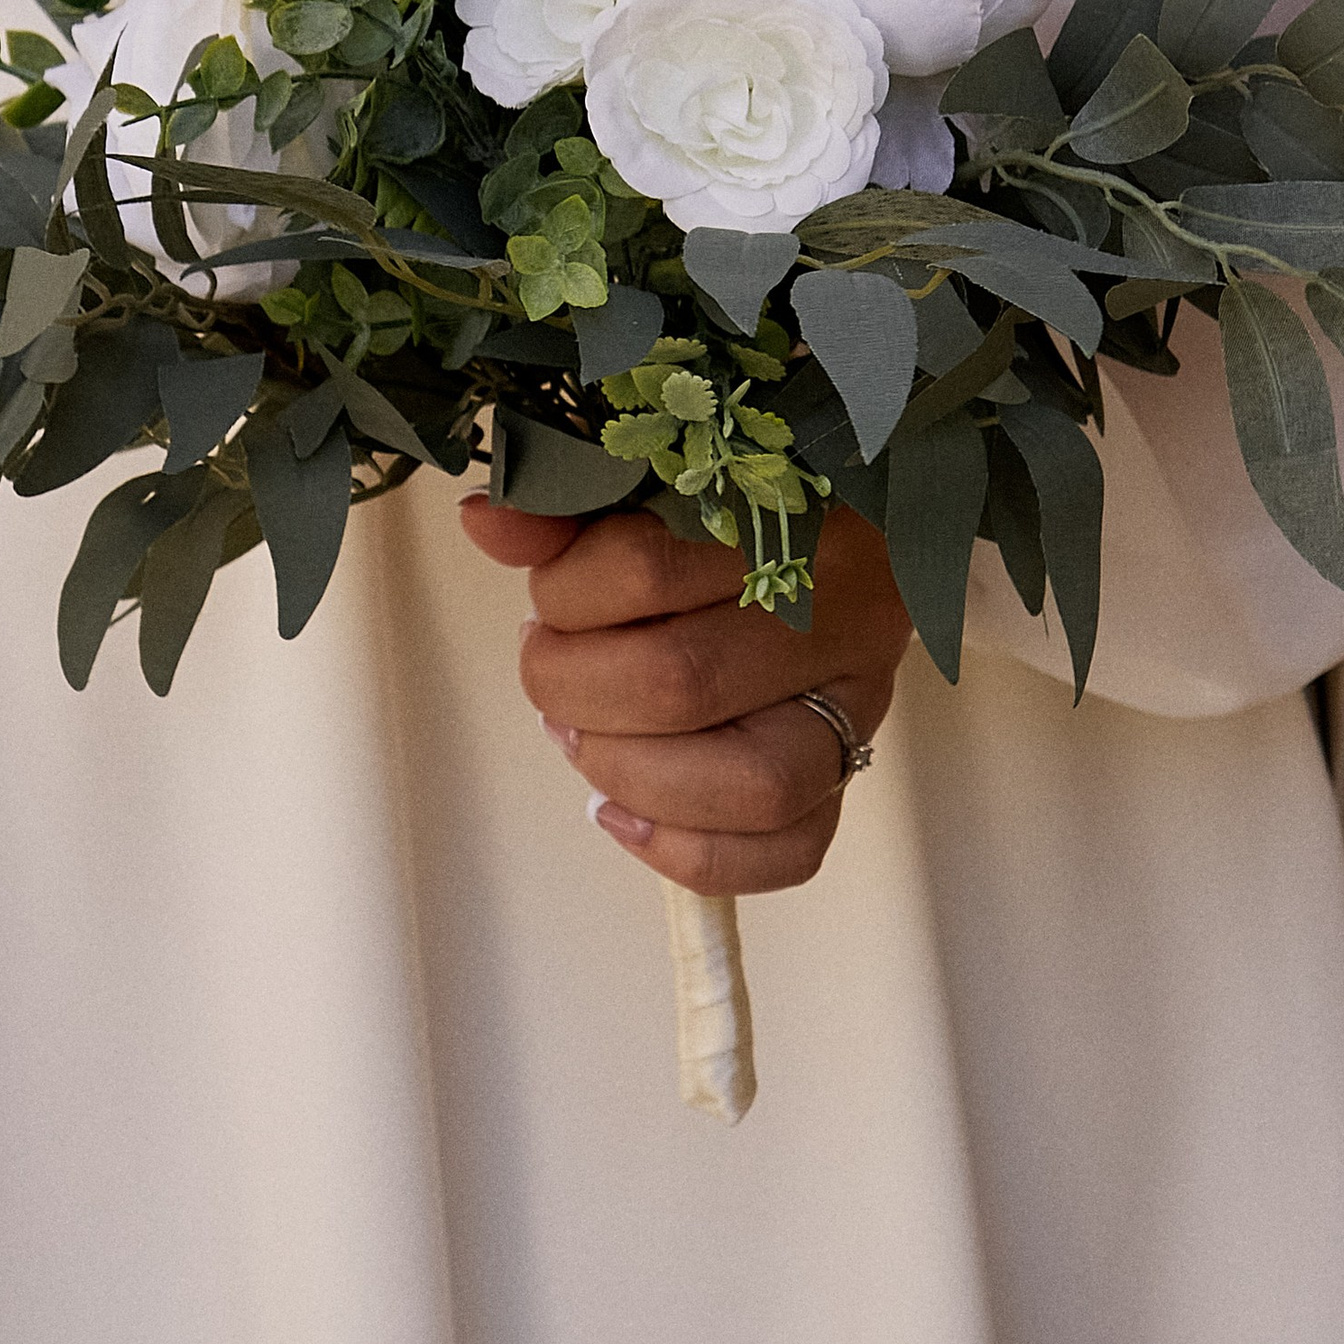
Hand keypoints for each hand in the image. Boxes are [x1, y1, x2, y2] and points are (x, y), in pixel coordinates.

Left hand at [459, 496, 913, 896]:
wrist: (850, 535)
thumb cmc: (727, 515)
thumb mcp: (650, 492)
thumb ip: (568, 510)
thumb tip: (484, 521)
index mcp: (784, 522)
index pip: (645, 570)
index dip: (564, 597)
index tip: (549, 600)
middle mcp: (840, 617)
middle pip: (683, 684)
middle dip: (578, 693)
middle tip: (552, 673)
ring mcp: (859, 704)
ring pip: (754, 783)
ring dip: (632, 776)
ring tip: (584, 739)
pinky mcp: (853, 772)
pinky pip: (794, 847)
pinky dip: (692, 851)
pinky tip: (623, 814)